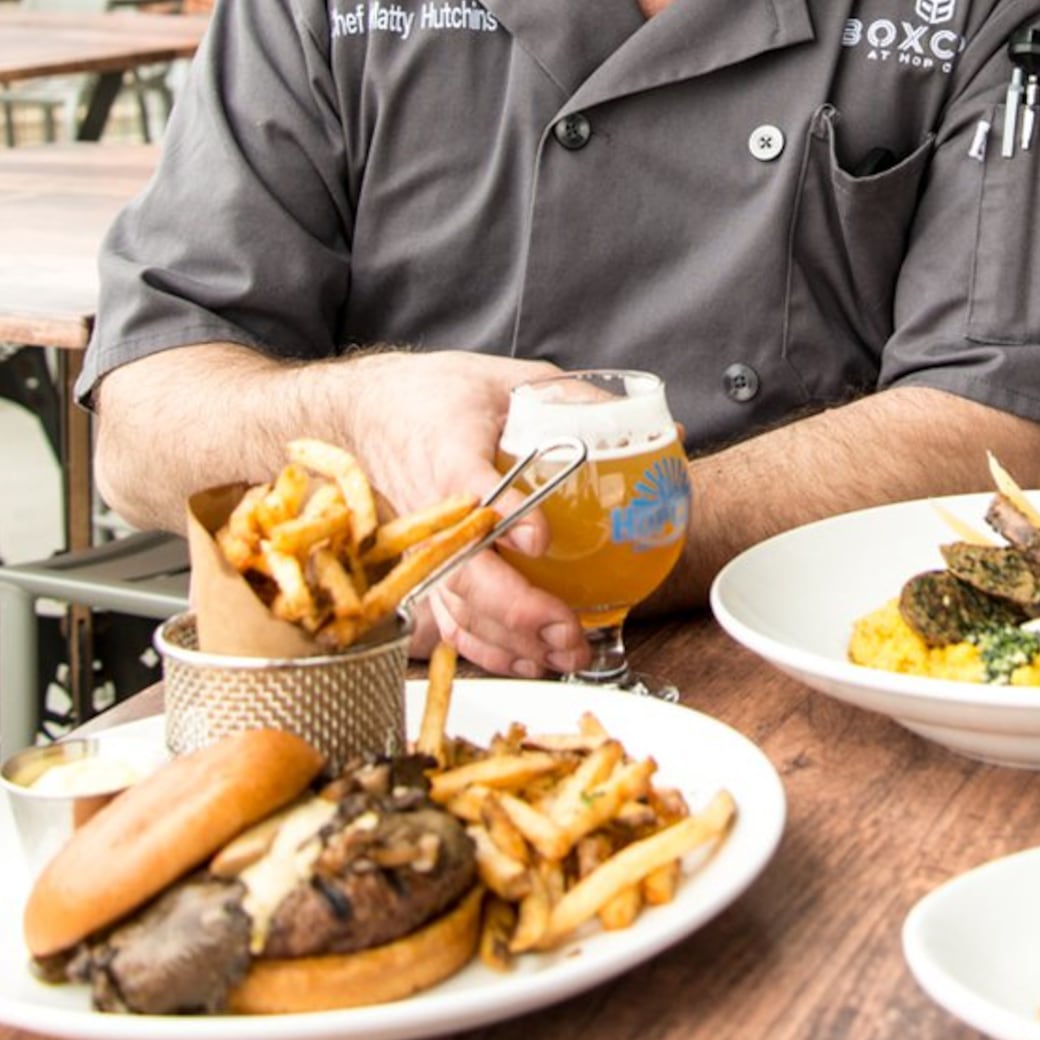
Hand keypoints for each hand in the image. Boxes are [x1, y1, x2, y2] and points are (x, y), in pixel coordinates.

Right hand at [327, 350, 586, 677]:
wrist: (372, 409)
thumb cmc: (441, 393)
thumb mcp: (511, 378)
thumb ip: (577, 401)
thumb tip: (667, 431)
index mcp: (448, 449)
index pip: (468, 486)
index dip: (503, 515)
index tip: (540, 535)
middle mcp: (430, 508)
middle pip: (464, 570)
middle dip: (519, 608)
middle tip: (570, 629)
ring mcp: (423, 544)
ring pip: (459, 605)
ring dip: (511, 639)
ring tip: (565, 655)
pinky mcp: (423, 566)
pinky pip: (449, 618)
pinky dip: (486, 647)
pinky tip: (527, 661)